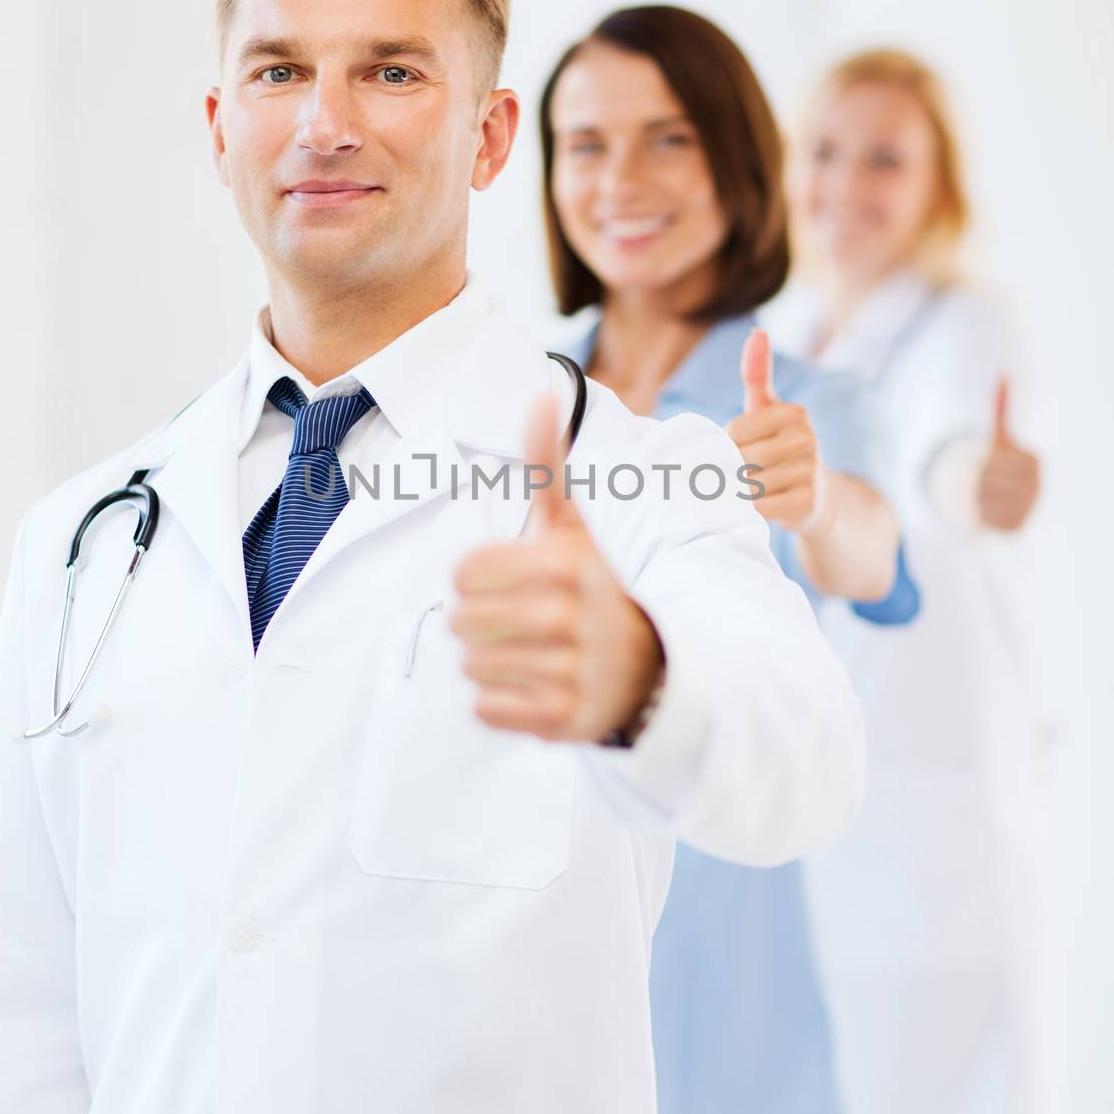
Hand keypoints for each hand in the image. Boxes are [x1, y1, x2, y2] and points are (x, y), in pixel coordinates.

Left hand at [449, 392, 663, 742]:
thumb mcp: (575, 527)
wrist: (651, 667)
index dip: (472, 578)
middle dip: (476, 622)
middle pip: (463, 623)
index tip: (502, 580)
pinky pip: (488, 710)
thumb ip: (549, 465)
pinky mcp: (569, 721)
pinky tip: (529, 686)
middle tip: (510, 621)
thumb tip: (541, 392)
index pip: (464, 574)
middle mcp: (576, 618)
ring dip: (486, 662)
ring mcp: (576, 673)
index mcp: (569, 565)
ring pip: (473, 669)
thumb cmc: (593, 587)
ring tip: (524, 652)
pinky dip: (496, 702)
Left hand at [726, 329, 832, 535]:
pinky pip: (762, 506)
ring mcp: (812, 471)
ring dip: (744, 491)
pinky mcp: (809, 502)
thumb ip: (757, 373)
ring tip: (759, 489)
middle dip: (735, 470)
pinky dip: (755, 509)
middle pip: (742, 458)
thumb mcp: (767, 409)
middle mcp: (809, 438)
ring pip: (750, 483)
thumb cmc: (779, 447)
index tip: (745, 450)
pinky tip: (766, 504)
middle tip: (748, 475)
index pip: (735, 432)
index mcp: (795, 412)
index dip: (729, 446)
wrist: (816, 499)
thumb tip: (758, 331)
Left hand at [977, 378, 1040, 530]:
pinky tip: (988, 512)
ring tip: (984, 497)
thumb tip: (1003, 375)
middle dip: (976, 480)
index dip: (982, 461)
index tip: (989, 462)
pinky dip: (979, 516)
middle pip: (985, 480)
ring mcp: (1030, 508)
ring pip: (982, 500)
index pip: (991, 460)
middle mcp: (1037, 484)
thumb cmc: (1000, 465)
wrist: (1004, 502)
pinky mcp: (1018, 528)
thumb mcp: (999, 436)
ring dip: (974, 498)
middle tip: (982, 482)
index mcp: (1033, 460)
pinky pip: (984, 520)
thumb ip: (1000, 408)